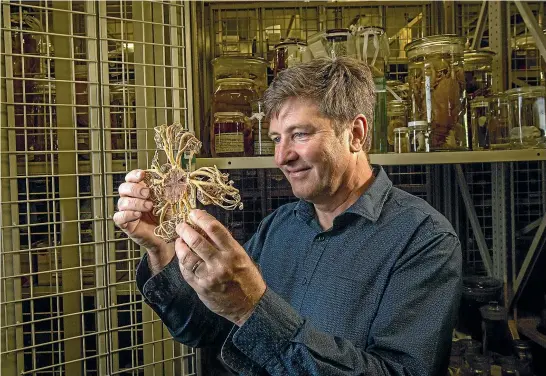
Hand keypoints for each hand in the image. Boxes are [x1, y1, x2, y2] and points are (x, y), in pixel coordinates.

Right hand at [113, 170, 170, 265]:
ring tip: (149, 206)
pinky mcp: (126, 224)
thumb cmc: (169, 218)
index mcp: (141, 191)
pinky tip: (138, 215)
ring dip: (135, 202)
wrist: (168, 239)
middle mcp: (132, 199)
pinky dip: (127, 214)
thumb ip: (171, 189)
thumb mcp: (172, 202)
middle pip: (123, 188)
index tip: (143, 175)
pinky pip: (118, 217)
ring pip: (121, 202)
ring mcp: (128, 212)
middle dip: (135, 189)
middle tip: (147, 193)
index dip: (134, 175)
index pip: (131, 178)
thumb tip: (180, 176)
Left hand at [175, 209, 265, 325]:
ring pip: (187, 256)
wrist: (250, 306)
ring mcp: (209, 276)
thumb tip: (204, 229)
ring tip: (179, 240)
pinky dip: (182, 261)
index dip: (201, 218)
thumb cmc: (247, 278)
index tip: (193, 213)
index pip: (214, 229)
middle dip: (185, 230)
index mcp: (234, 252)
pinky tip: (181, 256)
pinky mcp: (201, 287)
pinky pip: (186, 271)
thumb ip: (224, 244)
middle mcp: (221, 263)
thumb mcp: (241, 257)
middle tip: (180, 225)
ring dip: (180, 245)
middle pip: (197, 241)